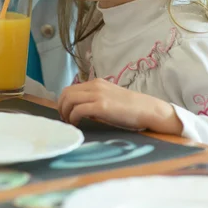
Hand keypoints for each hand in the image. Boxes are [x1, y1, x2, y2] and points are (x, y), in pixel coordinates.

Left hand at [58, 78, 182, 134]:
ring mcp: (98, 95)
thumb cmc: (129, 108)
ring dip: (65, 112)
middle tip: (64, 119)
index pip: (70, 89)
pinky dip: (73, 118)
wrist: (146, 109)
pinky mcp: (101, 106)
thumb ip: (95, 100)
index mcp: (96, 83)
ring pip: (69, 100)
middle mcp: (95, 86)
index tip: (65, 113)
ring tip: (70, 123)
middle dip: (61, 107)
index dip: (64, 102)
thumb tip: (81, 110)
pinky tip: (77, 124)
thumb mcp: (109, 98)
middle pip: (66, 93)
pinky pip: (78, 110)